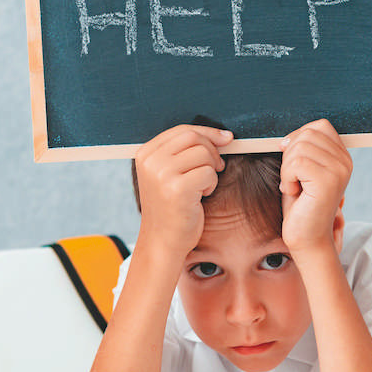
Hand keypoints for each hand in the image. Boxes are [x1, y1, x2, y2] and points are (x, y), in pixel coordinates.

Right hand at [134, 124, 233, 257]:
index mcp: (145, 153)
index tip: (226, 139)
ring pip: (204, 154)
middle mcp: (150, 161)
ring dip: (211, 170)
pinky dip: (211, 184)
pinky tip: (200, 196)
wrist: (163, 241)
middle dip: (212, 151)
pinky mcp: (177, 189)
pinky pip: (208, 173)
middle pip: (194, 138)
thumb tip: (224, 136)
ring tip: (202, 186)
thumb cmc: (172, 207)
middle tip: (216, 167)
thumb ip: (185, 152)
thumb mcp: (169, 174)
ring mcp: (161, 174)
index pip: (183, 130)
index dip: (208, 133)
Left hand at [279, 119, 350, 255]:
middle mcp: (345, 162)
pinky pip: (296, 162)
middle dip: (290, 155)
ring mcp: (339, 171)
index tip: (291, 161)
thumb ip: (303, 149)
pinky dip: (287, 178)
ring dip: (287, 169)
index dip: (298, 137)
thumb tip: (287, 138)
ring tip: (294, 187)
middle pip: (307, 134)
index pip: (319, 126)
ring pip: (299, 147)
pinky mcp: (328, 181)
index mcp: (343, 157)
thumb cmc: (301, 206)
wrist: (307, 238)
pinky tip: (294, 192)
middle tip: (292, 178)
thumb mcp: (303, 171)